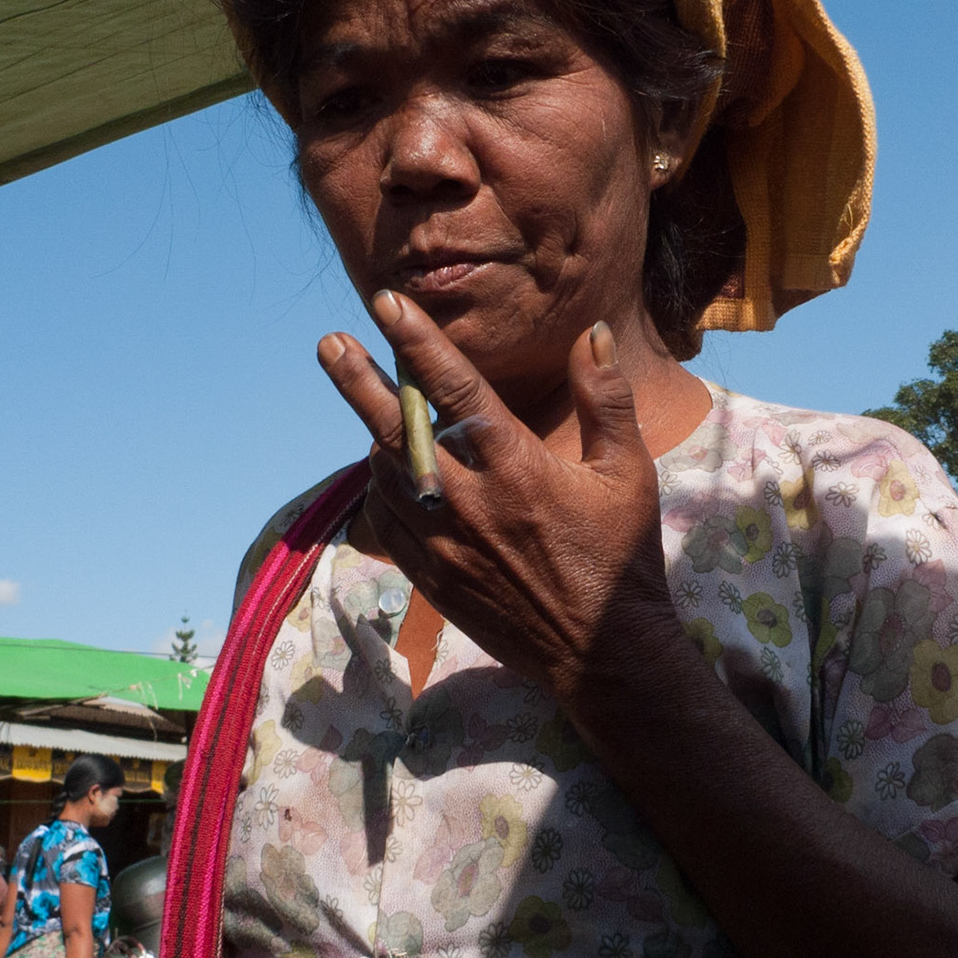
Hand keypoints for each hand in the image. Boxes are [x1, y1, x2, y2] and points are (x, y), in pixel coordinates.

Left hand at [317, 294, 685, 707]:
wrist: (601, 652)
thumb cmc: (621, 557)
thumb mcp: (627, 473)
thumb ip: (605, 398)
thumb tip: (589, 334)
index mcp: (516, 466)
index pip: (456, 389)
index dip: (418, 342)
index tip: (387, 305)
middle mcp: (469, 501)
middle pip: (395, 429)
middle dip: (357, 381)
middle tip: (330, 344)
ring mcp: (443, 544)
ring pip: (384, 476)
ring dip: (375, 438)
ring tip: (372, 408)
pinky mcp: (432, 579)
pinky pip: (387, 525)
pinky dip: (382, 494)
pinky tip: (388, 478)